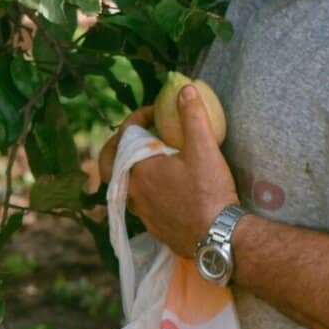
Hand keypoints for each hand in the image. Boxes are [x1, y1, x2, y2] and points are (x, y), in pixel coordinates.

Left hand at [99, 86, 237, 259]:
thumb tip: (185, 89)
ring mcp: (141, 212)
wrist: (218, 239)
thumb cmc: (209, 192)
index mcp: (138, 169)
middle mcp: (132, 192)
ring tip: (150, 160)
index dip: (139, 116)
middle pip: (109, 163)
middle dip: (117, 146)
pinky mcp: (153, 228)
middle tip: (136, 137)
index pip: (125, 134)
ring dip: (131, 169)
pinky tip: (162, 187)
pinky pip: (137, 203)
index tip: (156, 111)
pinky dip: (143, 189)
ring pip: (123, 185)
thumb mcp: (204, 148)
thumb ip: (193, 116)